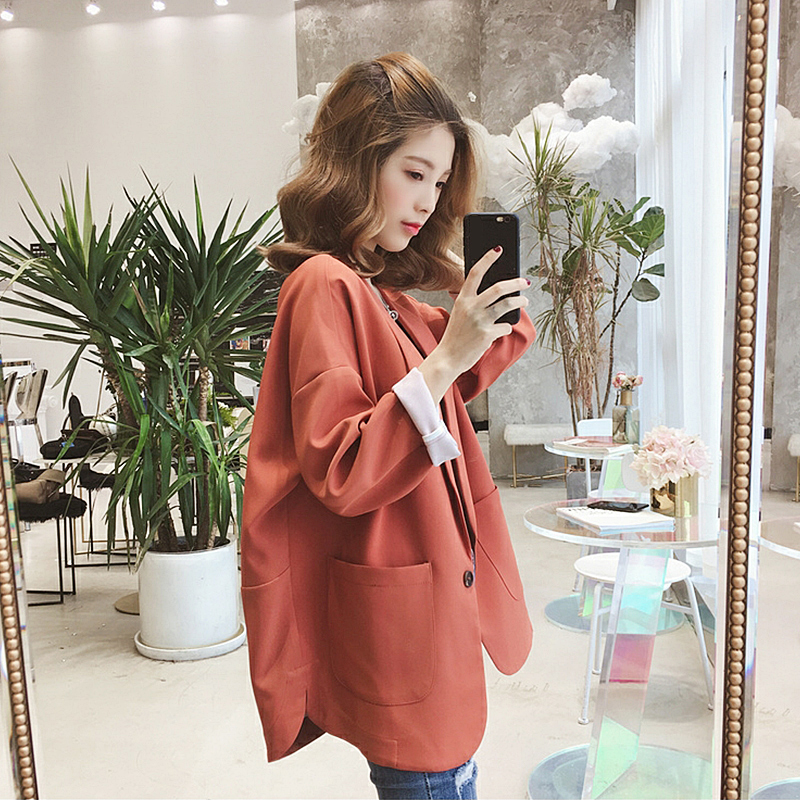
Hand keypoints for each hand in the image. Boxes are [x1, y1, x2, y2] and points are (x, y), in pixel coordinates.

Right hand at [418, 246, 528, 401]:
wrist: (448, 358)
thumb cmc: (456, 336)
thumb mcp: (460, 313)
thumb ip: (473, 302)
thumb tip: (498, 293)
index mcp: (463, 299)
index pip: (476, 273)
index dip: (488, 259)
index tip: (498, 249)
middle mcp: (471, 307)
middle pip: (499, 288)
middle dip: (516, 282)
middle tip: (524, 281)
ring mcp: (480, 321)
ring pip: (508, 304)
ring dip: (520, 301)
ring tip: (525, 300)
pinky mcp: (487, 334)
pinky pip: (505, 327)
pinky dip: (506, 328)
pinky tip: (502, 330)